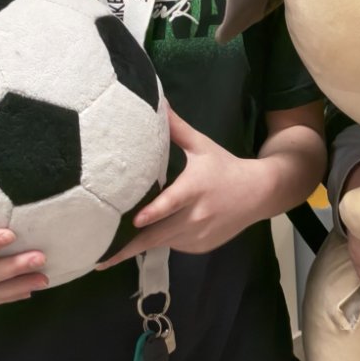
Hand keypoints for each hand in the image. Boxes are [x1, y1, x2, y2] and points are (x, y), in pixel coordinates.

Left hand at [102, 108, 271, 262]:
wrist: (259, 193)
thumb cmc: (225, 166)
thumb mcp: (202, 145)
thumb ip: (176, 128)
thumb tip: (156, 101)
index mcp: (194, 188)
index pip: (172, 202)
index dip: (153, 213)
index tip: (135, 221)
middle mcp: (196, 215)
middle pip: (158, 235)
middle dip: (129, 248)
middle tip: (100, 260)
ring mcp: (199, 235)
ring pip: (162, 242)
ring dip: (140, 245)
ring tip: (110, 252)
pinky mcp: (201, 246)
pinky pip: (174, 246)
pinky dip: (161, 240)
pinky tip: (151, 234)